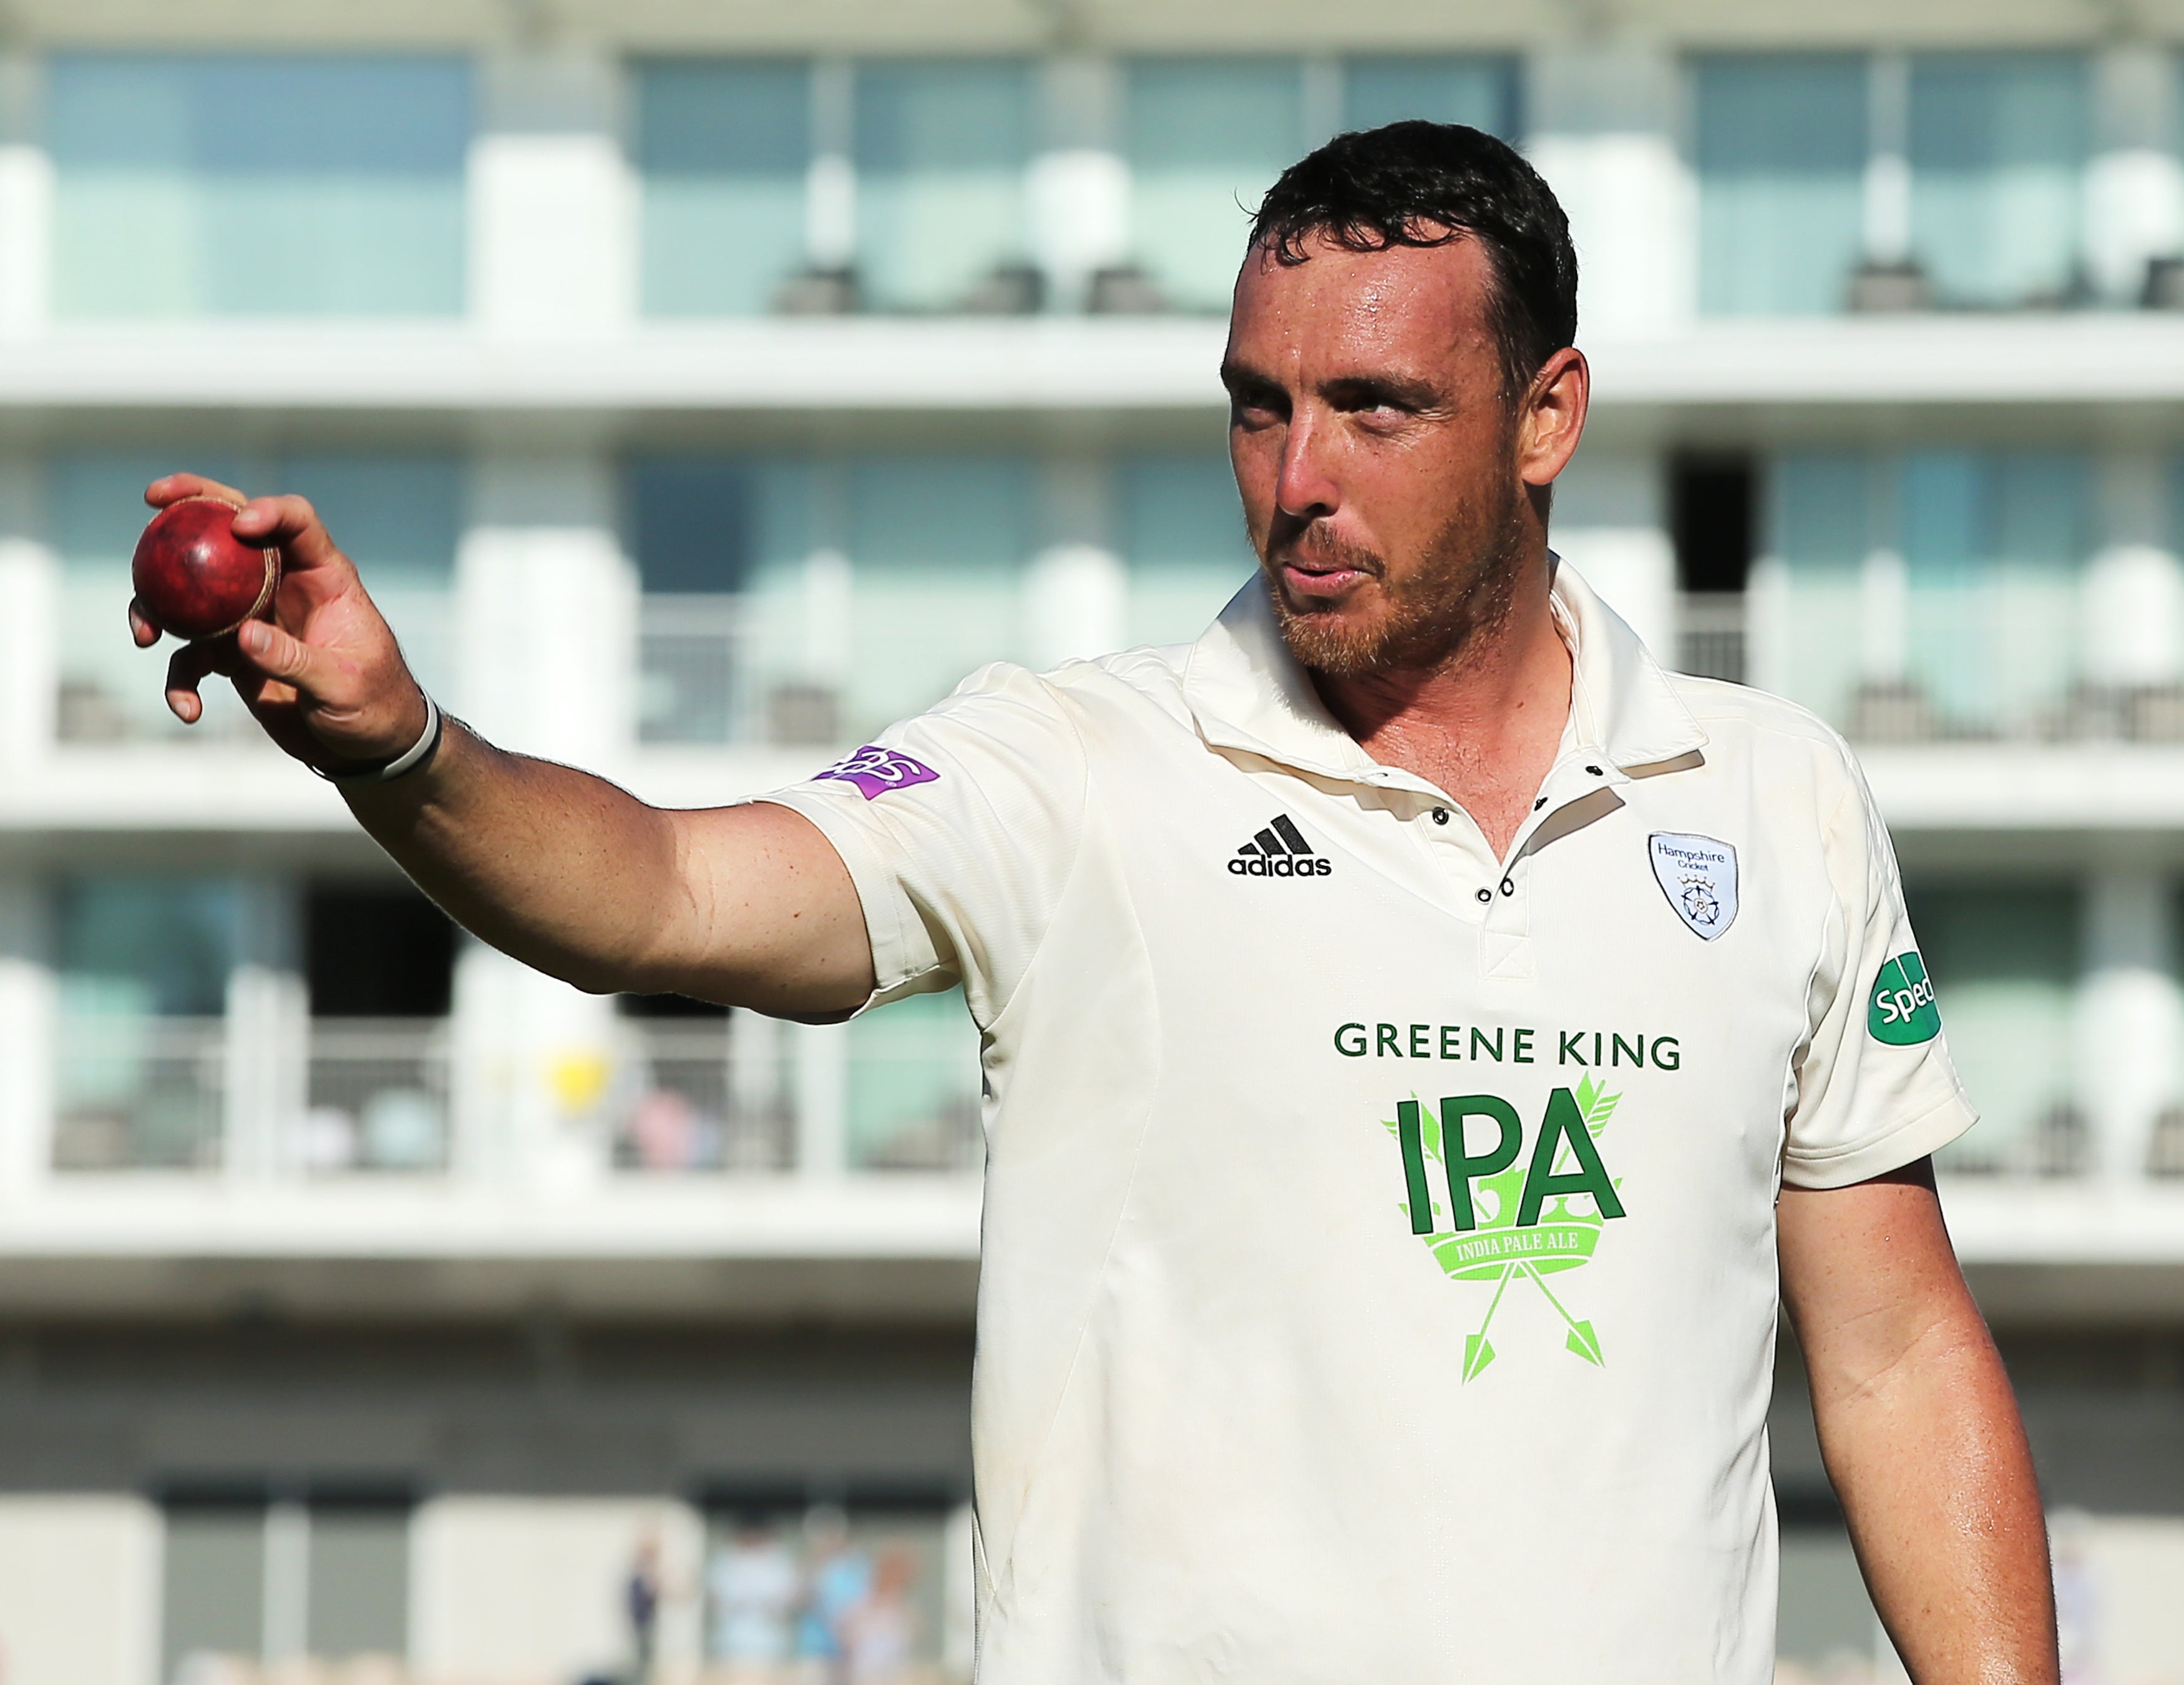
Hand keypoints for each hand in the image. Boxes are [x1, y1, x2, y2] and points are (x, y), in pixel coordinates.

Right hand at [130, 472, 430, 769]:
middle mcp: (282, 587)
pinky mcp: (234, 656)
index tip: (239, 524)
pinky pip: (192, 659)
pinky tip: (188, 710)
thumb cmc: (374, 705)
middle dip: (189, 506)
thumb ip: (296, 659)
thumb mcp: (344, 685)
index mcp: (324, 578)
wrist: (366, 746)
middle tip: (152, 497)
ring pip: (192, 594)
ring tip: (145, 635)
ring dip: (158, 607)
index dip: (267, 510)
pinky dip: (181, 682)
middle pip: (229, 532)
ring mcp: (252, 618)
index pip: (296, 523)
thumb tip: (242, 635)